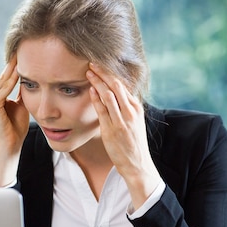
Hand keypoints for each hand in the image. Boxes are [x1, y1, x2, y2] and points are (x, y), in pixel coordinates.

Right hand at [0, 56, 29, 185]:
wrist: (10, 146)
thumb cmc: (16, 128)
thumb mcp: (21, 106)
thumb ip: (22, 92)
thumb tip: (31, 79)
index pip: (5, 77)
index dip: (15, 65)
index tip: (26, 53)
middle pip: (3, 76)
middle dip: (14, 63)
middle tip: (24, 47)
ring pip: (3, 81)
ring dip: (14, 68)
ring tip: (24, 55)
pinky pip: (4, 89)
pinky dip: (12, 80)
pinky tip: (21, 71)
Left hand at [86, 63, 161, 208]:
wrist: (137, 164)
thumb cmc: (133, 144)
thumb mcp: (134, 123)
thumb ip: (125, 109)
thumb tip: (114, 97)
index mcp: (136, 108)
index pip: (123, 85)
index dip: (111, 74)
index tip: (101, 65)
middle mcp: (130, 112)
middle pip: (116, 85)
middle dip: (103, 72)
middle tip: (92, 63)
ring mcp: (122, 120)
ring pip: (109, 95)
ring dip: (97, 81)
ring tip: (88, 72)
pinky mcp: (112, 130)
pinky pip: (103, 110)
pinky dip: (96, 98)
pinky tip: (90, 90)